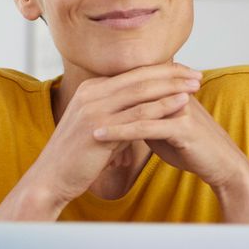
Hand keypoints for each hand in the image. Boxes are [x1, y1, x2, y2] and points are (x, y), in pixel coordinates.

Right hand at [26, 63, 202, 205]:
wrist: (51, 178)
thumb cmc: (76, 157)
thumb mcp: (97, 127)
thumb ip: (116, 113)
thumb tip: (140, 111)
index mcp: (90, 89)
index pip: (132, 73)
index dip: (160, 71)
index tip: (184, 72)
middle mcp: (91, 93)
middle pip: (139, 77)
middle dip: (171, 74)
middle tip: (197, 73)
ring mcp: (94, 109)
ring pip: (141, 91)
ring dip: (172, 87)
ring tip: (196, 85)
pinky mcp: (99, 128)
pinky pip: (138, 114)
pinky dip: (162, 106)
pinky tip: (182, 104)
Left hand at [92, 91, 248, 196]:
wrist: (220, 165)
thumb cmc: (192, 148)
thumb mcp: (162, 129)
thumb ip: (144, 117)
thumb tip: (122, 114)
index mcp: (170, 90)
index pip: (133, 83)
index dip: (108, 90)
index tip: (79, 99)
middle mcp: (174, 93)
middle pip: (132, 89)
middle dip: (101, 98)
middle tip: (72, 106)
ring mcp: (179, 107)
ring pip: (135, 106)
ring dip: (106, 113)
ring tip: (79, 120)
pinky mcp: (182, 127)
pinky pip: (144, 127)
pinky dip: (119, 131)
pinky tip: (99, 136)